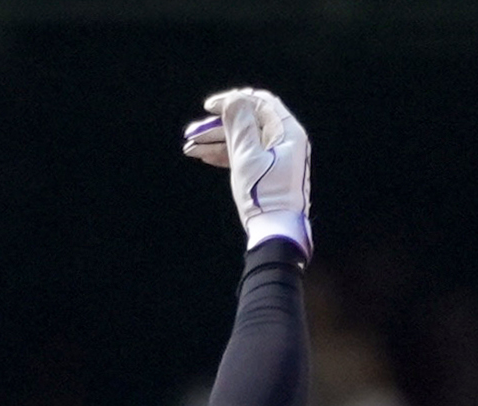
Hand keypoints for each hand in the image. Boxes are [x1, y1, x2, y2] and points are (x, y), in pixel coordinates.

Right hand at [183, 87, 311, 260]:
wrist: (276, 233)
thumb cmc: (265, 195)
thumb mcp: (248, 157)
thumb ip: (240, 125)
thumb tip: (232, 99)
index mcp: (287, 131)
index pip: (259, 103)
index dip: (232, 100)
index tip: (208, 107)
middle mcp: (284, 140)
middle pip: (248, 122)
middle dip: (218, 126)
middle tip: (192, 133)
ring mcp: (275, 157)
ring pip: (242, 141)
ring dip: (216, 142)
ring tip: (190, 148)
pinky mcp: (267, 173)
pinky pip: (245, 156)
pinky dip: (225, 155)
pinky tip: (205, 156)